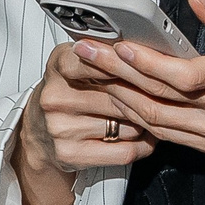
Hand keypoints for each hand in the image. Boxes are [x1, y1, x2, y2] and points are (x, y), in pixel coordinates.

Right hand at [13, 42, 153, 204]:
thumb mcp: (77, 63)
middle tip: (167, 95)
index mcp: (59, 65)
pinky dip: (143, 145)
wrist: (37, 132)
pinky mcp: (70, 153)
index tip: (152, 67)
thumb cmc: (68, 92)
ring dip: (147, 122)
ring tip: (151, 116)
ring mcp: (61, 127)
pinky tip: (147, 137)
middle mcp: (56, 96)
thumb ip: (105, 54)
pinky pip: (124, 151)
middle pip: (121, 95)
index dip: (131, 65)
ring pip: (127, 124)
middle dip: (148, 97)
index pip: (99, 61)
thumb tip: (147, 51)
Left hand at [77, 0, 204, 171]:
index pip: (185, 76)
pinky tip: (123, 99)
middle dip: (118, 75)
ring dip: (122, 98)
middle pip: (161, 97)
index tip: (121, 46)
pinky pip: (169, 135)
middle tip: (87, 54)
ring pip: (158, 120)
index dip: (147, 64)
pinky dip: (140, 117)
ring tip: (95, 75)